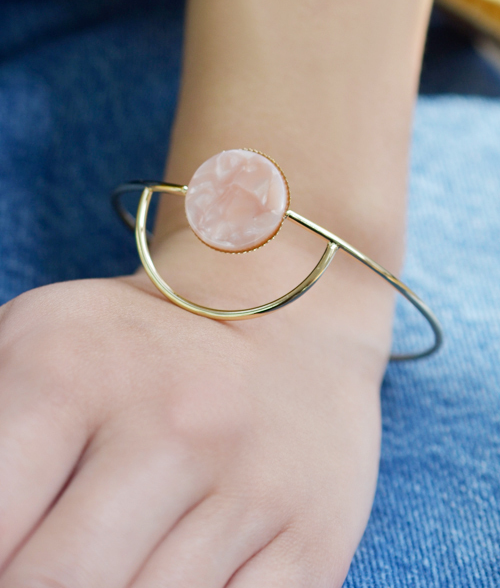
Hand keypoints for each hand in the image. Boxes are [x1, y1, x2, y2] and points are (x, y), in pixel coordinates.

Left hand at [0, 230, 390, 587]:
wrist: (283, 328)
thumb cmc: (142, 346)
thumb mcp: (40, 345)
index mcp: (73, 369)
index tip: (10, 565)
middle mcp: (173, 425)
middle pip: (57, 586)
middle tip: (55, 568)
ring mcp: (253, 486)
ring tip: (118, 561)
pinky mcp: (312, 539)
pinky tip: (174, 574)